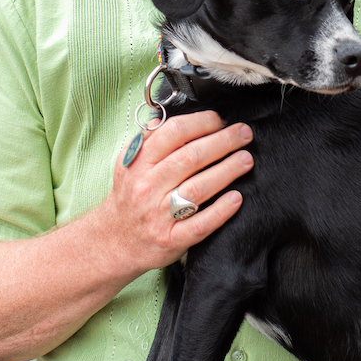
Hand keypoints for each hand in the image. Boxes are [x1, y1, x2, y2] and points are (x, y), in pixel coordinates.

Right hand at [92, 110, 251, 273]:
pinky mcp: (171, 239)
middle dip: (223, 142)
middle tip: (244, 134)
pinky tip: (236, 198)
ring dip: (227, 171)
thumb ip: (147, 141)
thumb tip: (164, 117)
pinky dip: (220, 210)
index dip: (201, 123)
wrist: (113, 243)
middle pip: (191, 158)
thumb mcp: (128, 165)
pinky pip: (200, 224)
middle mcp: (147, 187)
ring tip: (246, 160)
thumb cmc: (128, 199)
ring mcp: (159, 215)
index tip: (220, 120)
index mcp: (138, 164)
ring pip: (198, 188)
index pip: (173, 134)